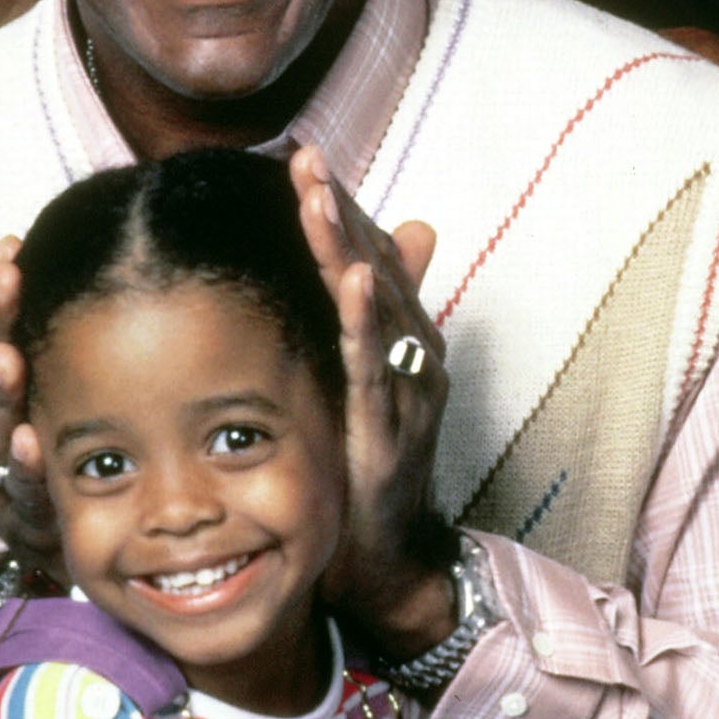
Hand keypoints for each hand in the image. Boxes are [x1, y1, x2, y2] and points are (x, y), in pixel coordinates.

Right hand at [0, 239, 58, 561]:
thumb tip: (9, 245)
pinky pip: (16, 492)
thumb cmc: (48, 431)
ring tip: (9, 357)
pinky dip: (24, 467)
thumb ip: (5, 307)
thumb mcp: (28, 362)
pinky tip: (32, 441)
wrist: (65, 529)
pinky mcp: (15, 520)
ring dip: (0, 392)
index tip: (8, 251)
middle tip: (8, 281)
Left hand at [286, 146, 449, 650]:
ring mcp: (407, 392)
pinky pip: (378, 367)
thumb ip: (372, 316)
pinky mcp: (390, 431)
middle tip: (304, 159)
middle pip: (377, 267)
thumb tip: (405, 234)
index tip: (302, 160)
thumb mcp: (364, 384)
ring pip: (377, 307)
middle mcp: (415, 356)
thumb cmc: (369, 470)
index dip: (340, 208)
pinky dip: (369, 320)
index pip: (372, 256)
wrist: (388, 560)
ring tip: (319, 199)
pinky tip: (357, 279)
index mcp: (404, 340)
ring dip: (348, 248)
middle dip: (338, 211)